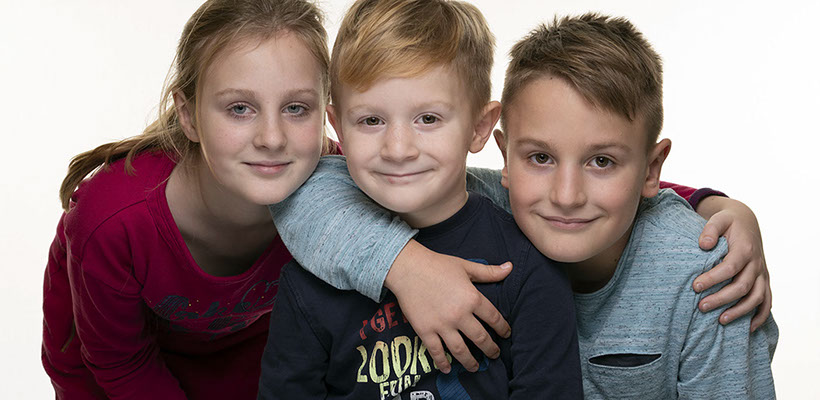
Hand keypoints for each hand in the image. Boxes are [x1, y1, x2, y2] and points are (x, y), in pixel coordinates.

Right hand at [384, 240, 511, 372]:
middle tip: (494, 355)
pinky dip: (442, 363)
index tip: (506, 334)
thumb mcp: (466, 266)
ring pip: (461, 350)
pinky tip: (447, 369)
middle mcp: (459, 315)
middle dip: (490, 349)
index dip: (503, 328)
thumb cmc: (437, 265)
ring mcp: (442, 325)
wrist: (407, 268)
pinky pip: (436, 352)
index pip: (494, 318)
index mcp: (472, 298)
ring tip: (475, 367)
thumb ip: (488, 272)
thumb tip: (510, 267)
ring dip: (470, 362)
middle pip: (480, 338)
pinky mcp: (425, 331)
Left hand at [693, 197, 770, 330]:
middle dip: (722, 299)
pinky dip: (760, 316)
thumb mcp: (718, 219)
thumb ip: (710, 230)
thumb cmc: (728, 223)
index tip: (695, 286)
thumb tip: (703, 245)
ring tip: (720, 321)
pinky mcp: (763, 281)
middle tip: (701, 306)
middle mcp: (756, 263)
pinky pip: (766, 301)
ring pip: (756, 298)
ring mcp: (761, 274)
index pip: (730, 267)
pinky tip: (748, 328)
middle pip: (742, 286)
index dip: (713, 278)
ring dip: (740, 311)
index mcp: (745, 249)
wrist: (746, 222)